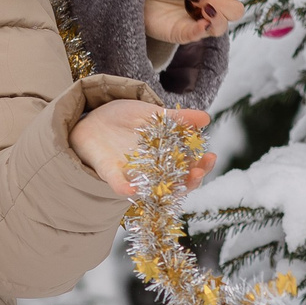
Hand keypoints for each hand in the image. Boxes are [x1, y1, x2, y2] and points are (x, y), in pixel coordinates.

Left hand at [69, 98, 215, 196]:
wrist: (95, 119)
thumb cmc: (129, 119)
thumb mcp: (155, 115)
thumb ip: (178, 118)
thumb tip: (205, 117)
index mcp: (166, 157)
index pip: (190, 167)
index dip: (202, 166)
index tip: (210, 157)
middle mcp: (153, 171)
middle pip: (177, 183)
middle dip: (191, 180)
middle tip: (198, 172)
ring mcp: (133, 174)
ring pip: (153, 188)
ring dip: (166, 188)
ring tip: (177, 184)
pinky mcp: (111, 173)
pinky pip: (119, 184)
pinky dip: (124, 187)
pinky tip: (130, 190)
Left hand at [145, 0, 246, 44]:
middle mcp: (211, 4)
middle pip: (236, 10)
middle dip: (222, 2)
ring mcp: (199, 21)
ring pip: (222, 27)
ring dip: (215, 16)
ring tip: (198, 6)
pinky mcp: (183, 33)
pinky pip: (199, 36)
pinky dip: (201, 30)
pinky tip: (199, 21)